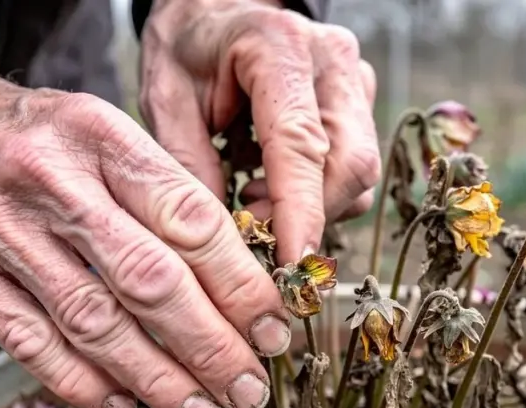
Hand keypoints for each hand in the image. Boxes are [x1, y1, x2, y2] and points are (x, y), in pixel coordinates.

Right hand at [0, 15, 292, 407]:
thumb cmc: (22, 137)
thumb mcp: (93, 131)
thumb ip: (155, 193)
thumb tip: (236, 277)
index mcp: (101, 136)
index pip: (191, 219)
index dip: (241, 286)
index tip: (274, 331)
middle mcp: (52, 180)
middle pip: (150, 281)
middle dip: (211, 347)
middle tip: (247, 389)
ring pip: (95, 323)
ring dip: (156, 379)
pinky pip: (32, 343)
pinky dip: (83, 383)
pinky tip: (125, 405)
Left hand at [139, 0, 380, 263]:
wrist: (215, 13)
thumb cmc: (187, 52)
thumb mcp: (165, 99)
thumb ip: (188, 164)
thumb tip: (220, 239)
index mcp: (277, 47)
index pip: (303, 144)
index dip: (301, 212)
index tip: (291, 264)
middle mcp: (330, 60)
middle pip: (349, 164)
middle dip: (310, 218)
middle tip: (253, 236)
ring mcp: (354, 79)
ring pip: (359, 173)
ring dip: (313, 209)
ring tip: (251, 199)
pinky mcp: (360, 100)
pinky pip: (355, 168)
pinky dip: (318, 195)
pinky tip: (270, 185)